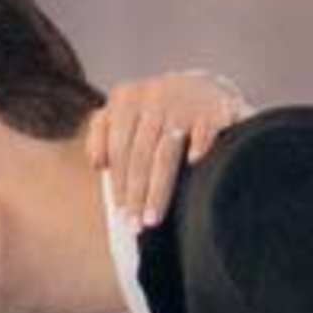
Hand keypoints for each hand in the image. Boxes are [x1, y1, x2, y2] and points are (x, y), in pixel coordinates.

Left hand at [89, 69, 251, 230]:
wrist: (205, 88)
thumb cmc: (158, 111)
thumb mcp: (127, 111)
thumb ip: (103, 132)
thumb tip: (97, 164)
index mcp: (126, 97)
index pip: (118, 147)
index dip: (118, 183)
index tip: (120, 213)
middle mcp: (153, 96)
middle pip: (140, 154)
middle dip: (136, 194)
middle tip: (135, 225)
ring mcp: (184, 101)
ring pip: (166, 153)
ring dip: (159, 189)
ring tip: (153, 218)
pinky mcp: (214, 107)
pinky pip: (205, 132)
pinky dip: (199, 148)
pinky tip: (194, 167)